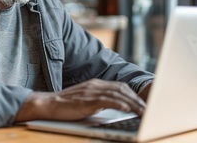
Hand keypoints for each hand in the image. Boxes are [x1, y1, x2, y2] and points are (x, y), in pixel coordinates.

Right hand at [15, 79, 145, 121]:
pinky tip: (126, 109)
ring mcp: (91, 91)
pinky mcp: (86, 100)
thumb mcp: (87, 100)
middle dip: (137, 99)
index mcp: (96, 83)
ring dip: (132, 103)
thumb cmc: (67, 105)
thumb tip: (116, 107)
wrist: (49, 104)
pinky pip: (106, 100)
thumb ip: (100, 101)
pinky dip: (118, 104)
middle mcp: (95, 84)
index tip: (143, 103)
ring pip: (117, 94)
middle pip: (122, 89)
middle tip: (148, 109)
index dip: (134, 94)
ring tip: (142, 112)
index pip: (120, 86)